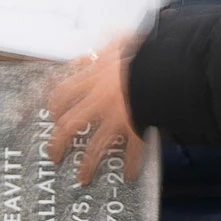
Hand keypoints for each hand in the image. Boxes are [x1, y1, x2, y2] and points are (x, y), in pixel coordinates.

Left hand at [43, 35, 147, 181]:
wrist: (168, 66)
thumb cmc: (146, 52)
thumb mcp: (122, 41)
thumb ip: (107, 46)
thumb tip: (99, 47)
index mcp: (94, 77)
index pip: (62, 93)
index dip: (53, 107)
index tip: (51, 117)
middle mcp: (99, 100)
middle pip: (68, 125)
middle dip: (57, 142)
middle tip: (54, 154)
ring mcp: (116, 117)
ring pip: (93, 146)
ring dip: (86, 164)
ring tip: (82, 178)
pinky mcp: (137, 129)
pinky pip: (131, 151)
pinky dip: (131, 164)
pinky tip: (128, 175)